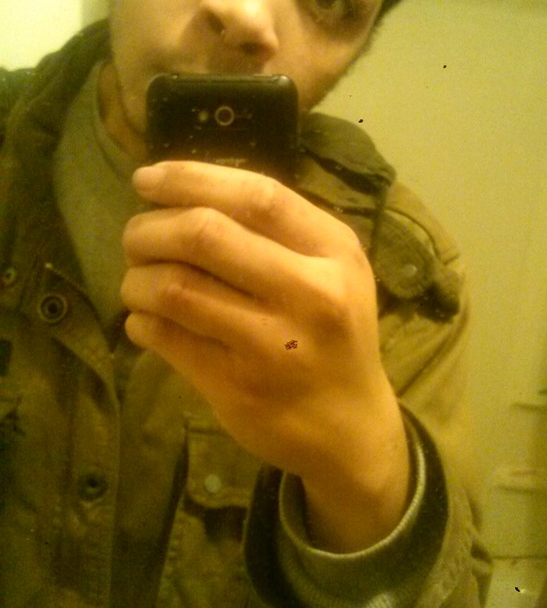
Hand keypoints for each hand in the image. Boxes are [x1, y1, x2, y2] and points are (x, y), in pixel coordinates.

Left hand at [121, 161, 409, 550]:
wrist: (351, 427)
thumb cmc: (335, 335)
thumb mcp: (333, 270)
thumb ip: (278, 231)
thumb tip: (184, 194)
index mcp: (334, 252)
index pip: (255, 196)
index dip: (189, 179)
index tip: (146, 181)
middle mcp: (310, 293)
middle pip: (203, 234)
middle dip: (150, 229)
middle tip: (135, 239)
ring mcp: (272, 345)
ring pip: (173, 288)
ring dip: (137, 279)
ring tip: (137, 283)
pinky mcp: (237, 387)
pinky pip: (165, 338)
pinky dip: (140, 322)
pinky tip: (145, 321)